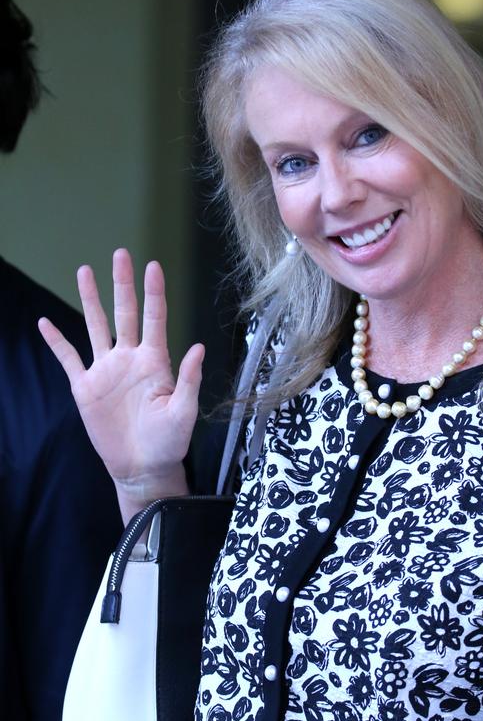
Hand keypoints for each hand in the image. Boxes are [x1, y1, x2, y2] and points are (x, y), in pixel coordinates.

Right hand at [39, 249, 203, 509]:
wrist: (142, 467)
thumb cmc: (169, 442)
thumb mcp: (184, 413)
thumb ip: (189, 380)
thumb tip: (199, 347)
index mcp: (155, 362)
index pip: (155, 318)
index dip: (153, 292)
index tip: (152, 265)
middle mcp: (129, 359)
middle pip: (124, 312)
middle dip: (122, 284)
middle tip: (121, 254)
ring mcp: (106, 371)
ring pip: (95, 326)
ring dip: (90, 299)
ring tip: (85, 270)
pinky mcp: (85, 388)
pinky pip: (68, 359)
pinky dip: (56, 341)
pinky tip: (45, 323)